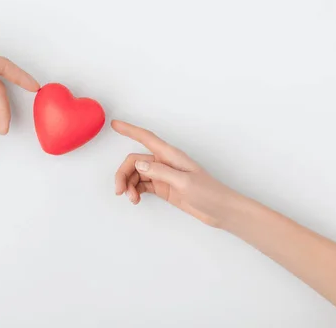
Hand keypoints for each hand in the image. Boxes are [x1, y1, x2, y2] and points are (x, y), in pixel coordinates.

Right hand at [112, 120, 240, 226]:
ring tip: (132, 199)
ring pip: (136, 174)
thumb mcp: (184, 182)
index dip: (129, 130)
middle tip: (119, 191)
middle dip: (123, 174)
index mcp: (170, 155)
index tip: (115, 124)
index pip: (146, 138)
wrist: (221, 211)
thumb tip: (138, 165)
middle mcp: (164, 162)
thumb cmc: (209, 193)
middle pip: (135, 161)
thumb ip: (160, 172)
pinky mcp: (163, 187)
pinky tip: (136, 199)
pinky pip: (142, 185)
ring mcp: (163, 175)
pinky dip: (135, 191)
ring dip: (129, 185)